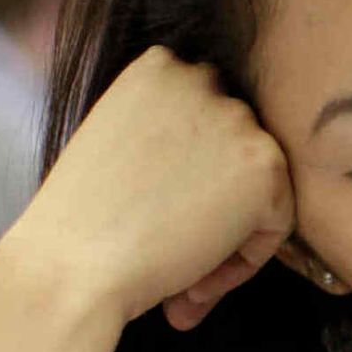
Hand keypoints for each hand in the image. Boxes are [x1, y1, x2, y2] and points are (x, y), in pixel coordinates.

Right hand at [7, 46, 294, 331]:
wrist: (74, 267)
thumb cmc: (79, 225)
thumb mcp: (116, 146)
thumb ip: (169, 141)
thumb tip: (210, 173)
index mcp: (157, 67)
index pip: (202, 119)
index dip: (188, 178)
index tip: (160, 220)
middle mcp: (200, 79)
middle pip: (233, 150)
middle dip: (211, 206)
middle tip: (174, 258)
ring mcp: (236, 119)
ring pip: (258, 187)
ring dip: (228, 237)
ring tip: (183, 282)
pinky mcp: (265, 165)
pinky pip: (277, 222)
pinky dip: (246, 260)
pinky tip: (195, 284)